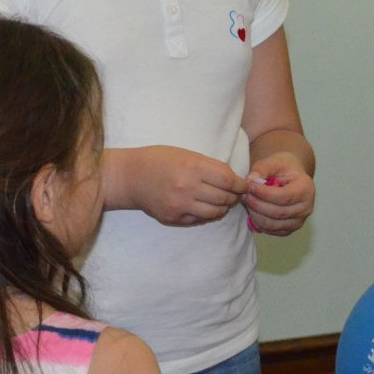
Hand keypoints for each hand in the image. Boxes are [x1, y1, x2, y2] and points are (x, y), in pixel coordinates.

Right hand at [116, 146, 247, 226]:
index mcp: (192, 167)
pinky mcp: (173, 218)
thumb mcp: (186, 154)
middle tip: (236, 194)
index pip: (228, 180)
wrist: (130, 177)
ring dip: (223, 207)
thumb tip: (233, 180)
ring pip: (215, 212)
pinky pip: (200, 219)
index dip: (240, 184)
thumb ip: (210, 166)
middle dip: (234, 197)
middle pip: (224, 198)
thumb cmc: (159, 160)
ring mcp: (180, 206)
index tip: (243, 185)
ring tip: (223, 201)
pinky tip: (207, 207)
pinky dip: (208, 214)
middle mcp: (187, 188)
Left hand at [242, 153, 314, 235]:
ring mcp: (299, 221)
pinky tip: (253, 210)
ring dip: (256, 214)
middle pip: (278, 213)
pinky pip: (272, 230)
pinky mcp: (290, 229)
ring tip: (247, 201)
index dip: (264, 194)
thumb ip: (262, 168)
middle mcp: (306, 207)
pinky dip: (259, 222)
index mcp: (306, 188)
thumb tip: (250, 180)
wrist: (290, 177)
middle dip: (257, 204)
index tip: (250, 186)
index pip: (284, 197)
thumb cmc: (283, 168)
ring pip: (273, 224)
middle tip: (244, 195)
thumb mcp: (273, 162)